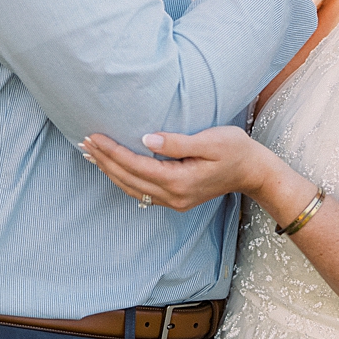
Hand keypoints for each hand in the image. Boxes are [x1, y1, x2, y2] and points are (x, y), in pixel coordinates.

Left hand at [81, 127, 275, 211]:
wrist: (254, 172)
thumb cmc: (236, 150)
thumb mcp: (210, 140)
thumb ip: (177, 142)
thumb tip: (146, 140)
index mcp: (179, 180)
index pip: (135, 165)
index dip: (112, 151)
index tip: (94, 136)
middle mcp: (173, 196)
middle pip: (128, 179)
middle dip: (103, 161)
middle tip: (84, 143)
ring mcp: (174, 201)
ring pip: (132, 188)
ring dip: (109, 172)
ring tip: (91, 155)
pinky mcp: (177, 200)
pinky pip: (141, 192)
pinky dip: (123, 180)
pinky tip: (114, 169)